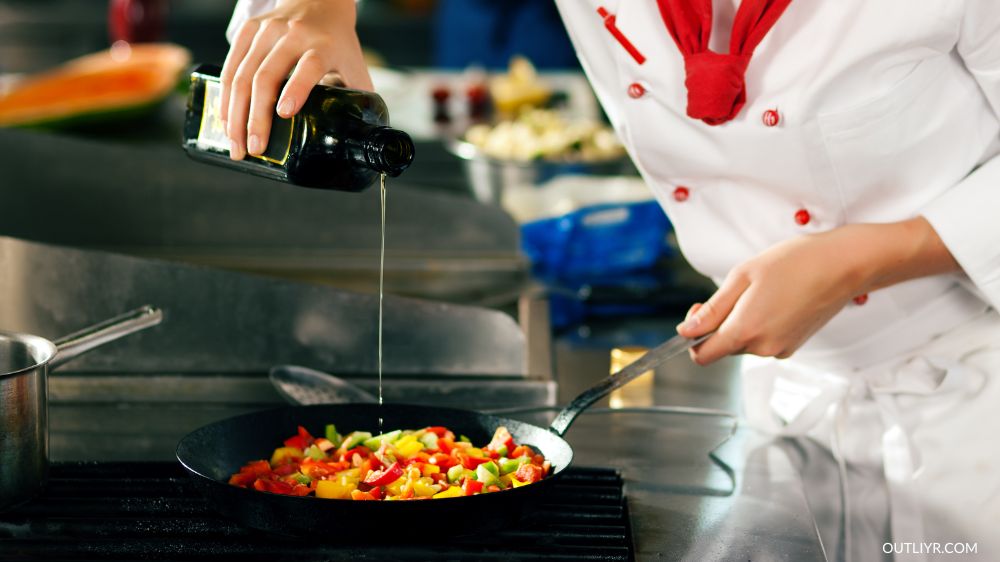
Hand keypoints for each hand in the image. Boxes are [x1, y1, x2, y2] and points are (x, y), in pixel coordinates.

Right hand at [220, 0, 372, 160]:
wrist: (320, 1)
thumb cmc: (338, 42)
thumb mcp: (354, 66)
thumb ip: (359, 99)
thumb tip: (362, 138)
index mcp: (323, 46)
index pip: (309, 66)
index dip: (296, 89)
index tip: (284, 113)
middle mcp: (292, 35)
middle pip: (267, 77)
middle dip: (256, 117)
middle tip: (253, 148)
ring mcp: (267, 31)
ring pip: (242, 74)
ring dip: (234, 113)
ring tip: (235, 143)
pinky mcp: (248, 30)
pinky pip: (230, 66)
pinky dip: (224, 96)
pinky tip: (225, 119)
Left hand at [676, 217, 959, 364]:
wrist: (842, 265)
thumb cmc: (795, 263)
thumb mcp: (742, 277)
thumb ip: (713, 310)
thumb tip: (686, 331)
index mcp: (746, 331)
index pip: (702, 355)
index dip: (693, 336)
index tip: (700, 311)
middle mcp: (763, 347)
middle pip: (723, 347)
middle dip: (719, 324)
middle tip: (735, 291)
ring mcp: (780, 349)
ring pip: (744, 343)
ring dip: (742, 322)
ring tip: (761, 291)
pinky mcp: (793, 345)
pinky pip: (763, 340)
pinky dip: (760, 324)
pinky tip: (775, 300)